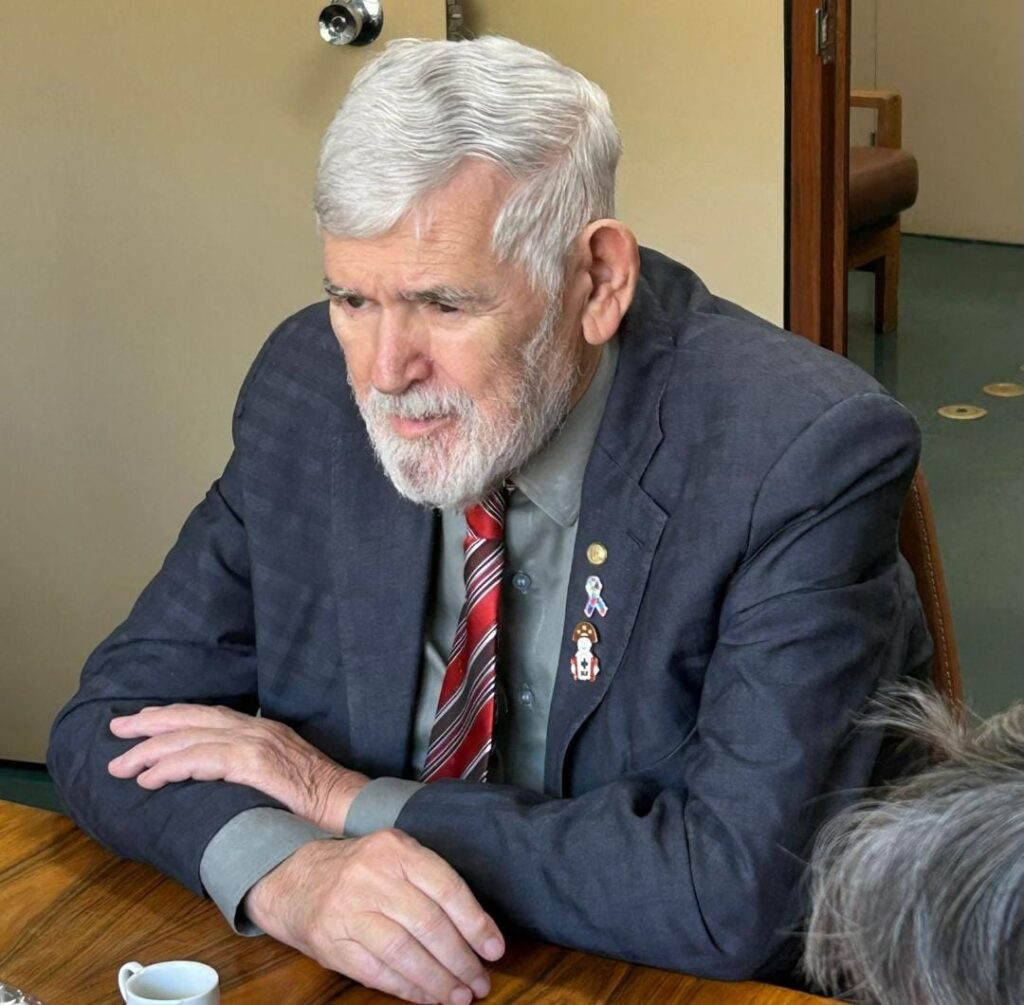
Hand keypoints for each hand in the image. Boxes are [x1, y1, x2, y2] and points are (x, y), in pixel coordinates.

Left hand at [107, 704, 366, 832]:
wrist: (351, 806)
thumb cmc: (319, 802)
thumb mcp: (281, 778)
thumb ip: (252, 773)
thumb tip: (219, 786)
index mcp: (263, 730)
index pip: (209, 715)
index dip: (172, 717)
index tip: (142, 723)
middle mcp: (257, 729)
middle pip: (193, 718)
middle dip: (150, 724)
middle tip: (117, 730)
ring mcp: (257, 743)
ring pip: (190, 738)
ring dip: (150, 751)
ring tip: (121, 764)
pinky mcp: (255, 762)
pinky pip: (201, 760)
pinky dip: (171, 767)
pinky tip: (149, 779)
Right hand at [246, 832, 504, 1004]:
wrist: (294, 880)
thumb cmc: (360, 870)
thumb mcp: (394, 855)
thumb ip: (429, 880)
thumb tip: (477, 928)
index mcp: (395, 849)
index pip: (446, 887)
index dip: (474, 922)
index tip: (494, 949)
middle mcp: (372, 877)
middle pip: (427, 924)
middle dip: (460, 959)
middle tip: (481, 982)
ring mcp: (349, 910)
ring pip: (403, 953)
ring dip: (437, 981)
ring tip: (460, 996)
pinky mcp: (332, 943)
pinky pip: (377, 972)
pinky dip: (407, 989)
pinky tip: (427, 998)